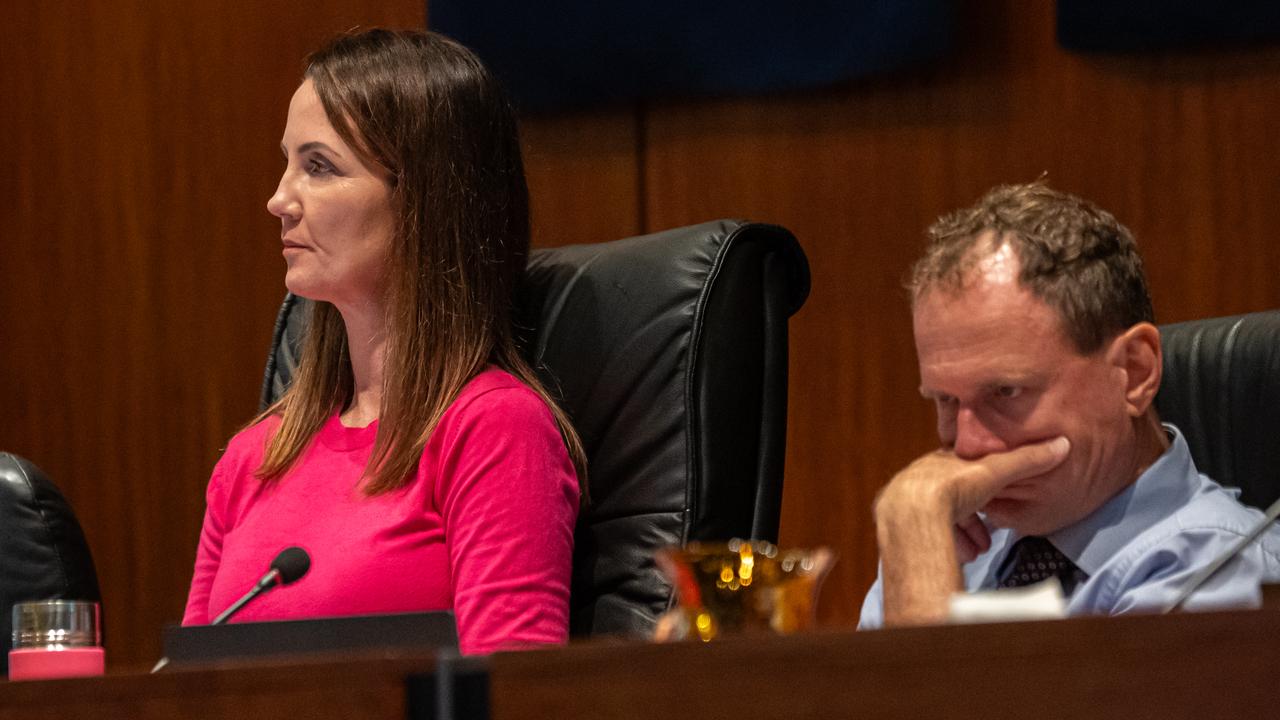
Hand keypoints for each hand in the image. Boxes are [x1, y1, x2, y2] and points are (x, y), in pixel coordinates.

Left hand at [875, 436, 1070, 559]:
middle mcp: (920, 479)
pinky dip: (946, 544)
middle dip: (973, 517)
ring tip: (978, 551)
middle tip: (988, 536)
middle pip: (952, 498)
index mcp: (940, 462)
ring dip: (962, 535)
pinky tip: (962, 556)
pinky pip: (926, 533)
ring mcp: (907, 502)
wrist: (911, 514)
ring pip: (938, 518)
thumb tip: (1061, 445)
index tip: (997, 503)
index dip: (984, 487)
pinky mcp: (899, 525)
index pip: (964, 471)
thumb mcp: (995, 471)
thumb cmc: (951, 487)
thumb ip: (1026, 460)